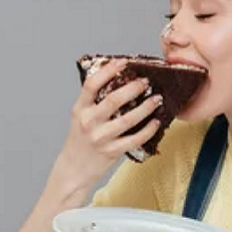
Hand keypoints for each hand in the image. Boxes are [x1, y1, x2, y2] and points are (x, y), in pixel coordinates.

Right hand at [57, 58, 163, 187]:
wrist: (74, 170)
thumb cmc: (80, 141)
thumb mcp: (81, 118)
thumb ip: (95, 103)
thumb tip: (121, 83)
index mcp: (80, 109)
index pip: (92, 84)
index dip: (108, 70)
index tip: (123, 62)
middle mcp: (89, 122)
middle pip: (113, 99)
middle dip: (133, 88)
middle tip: (146, 81)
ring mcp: (100, 138)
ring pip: (128, 119)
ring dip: (146, 108)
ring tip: (157, 99)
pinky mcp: (112, 151)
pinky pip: (135, 139)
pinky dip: (148, 130)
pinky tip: (156, 122)